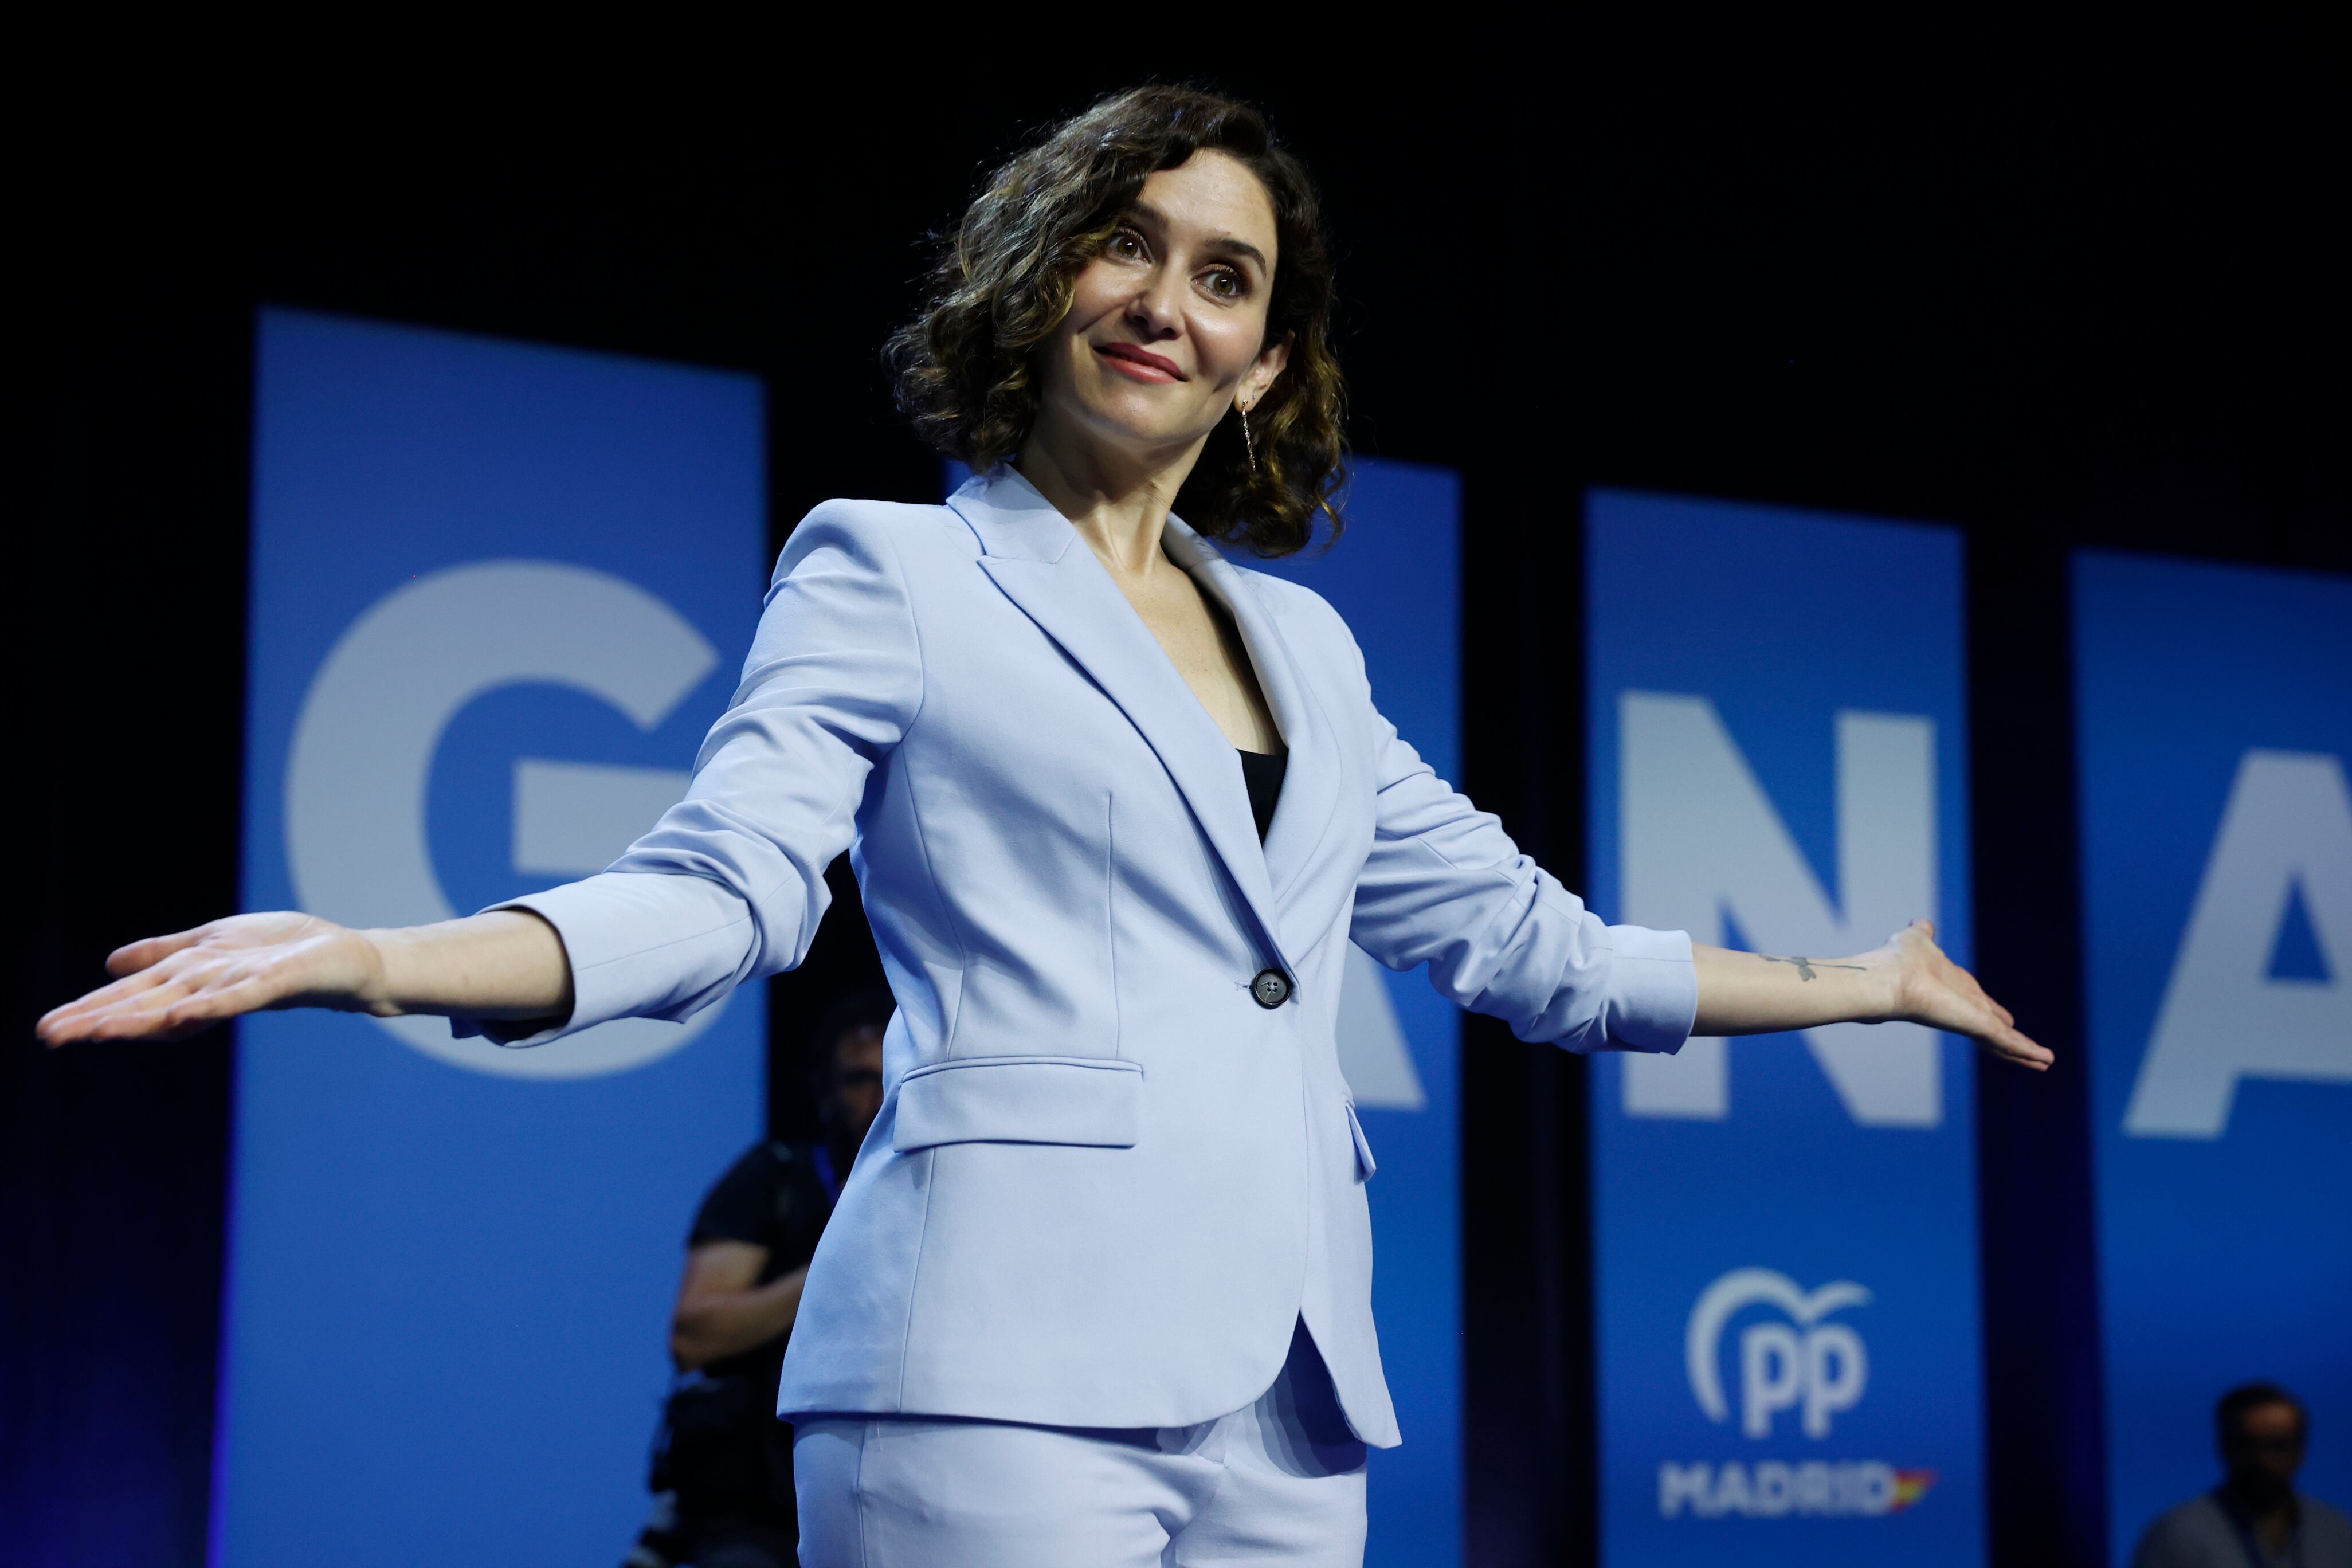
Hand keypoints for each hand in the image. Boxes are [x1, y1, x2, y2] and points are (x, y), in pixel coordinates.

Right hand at [36, 913, 390, 1045]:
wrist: (350, 962)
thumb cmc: (287, 952)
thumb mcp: (216, 943)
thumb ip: (166, 954)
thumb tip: (110, 965)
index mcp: (192, 978)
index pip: (133, 996)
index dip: (91, 1011)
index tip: (46, 1028)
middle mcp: (210, 989)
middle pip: (147, 1006)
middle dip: (99, 1020)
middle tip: (49, 1037)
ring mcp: (241, 988)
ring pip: (181, 1005)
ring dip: (140, 1018)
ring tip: (95, 1030)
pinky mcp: (276, 983)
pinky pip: (237, 997)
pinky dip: (209, 1005)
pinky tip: (180, 1013)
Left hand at [1879, 919, 2051, 1070]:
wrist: (1886, 978)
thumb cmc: (1896, 960)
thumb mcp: (1917, 940)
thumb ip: (1923, 934)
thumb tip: (1921, 924)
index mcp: (1955, 988)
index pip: (1980, 1005)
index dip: (1994, 1013)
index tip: (2008, 1021)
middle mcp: (1964, 1007)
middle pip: (1993, 1029)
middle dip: (2011, 1040)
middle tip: (2031, 1053)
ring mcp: (1970, 1019)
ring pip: (2003, 1041)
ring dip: (2025, 1052)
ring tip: (2045, 1063)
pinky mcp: (1976, 1025)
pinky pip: (2007, 1041)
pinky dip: (2027, 1051)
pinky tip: (2044, 1059)